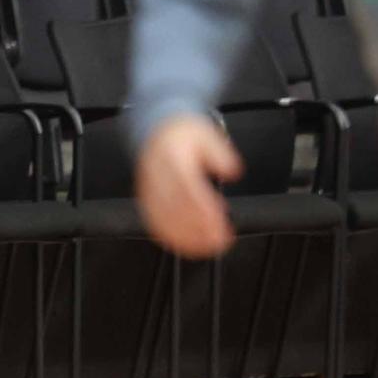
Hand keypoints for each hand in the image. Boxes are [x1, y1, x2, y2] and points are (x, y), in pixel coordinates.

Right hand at [136, 114, 243, 258]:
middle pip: (176, 207)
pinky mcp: (145, 199)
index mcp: (173, 158)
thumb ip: (220, 153)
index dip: (204, 209)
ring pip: (163, 218)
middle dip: (198, 228)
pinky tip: (184, 245)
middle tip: (219, 241)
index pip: (189, 188)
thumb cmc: (181, 134)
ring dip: (185, 236)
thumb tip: (232, 171)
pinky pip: (153, 221)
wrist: (155, 129)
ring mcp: (149, 189)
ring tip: (206, 248)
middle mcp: (158, 175)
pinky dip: (169, 236)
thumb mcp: (206, 135)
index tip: (220, 223)